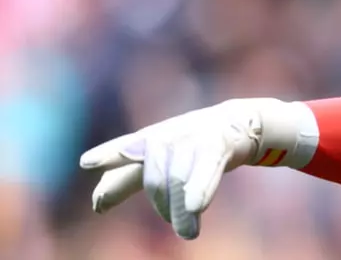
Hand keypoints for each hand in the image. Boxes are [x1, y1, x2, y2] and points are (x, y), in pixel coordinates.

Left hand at [79, 98, 318, 239]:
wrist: (238, 122)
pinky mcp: (219, 144)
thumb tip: (96, 202)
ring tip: (188, 233)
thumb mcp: (158, 158)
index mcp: (149, 141)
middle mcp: (169, 137)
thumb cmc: (192, 145)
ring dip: (182, 210)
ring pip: (179, 179)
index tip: (87, 163)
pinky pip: (206, 169)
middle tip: (174, 224)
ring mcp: (194, 139)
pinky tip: (195, 208)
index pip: (126, 150)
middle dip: (161, 204)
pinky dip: (200, 189)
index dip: (109, 155)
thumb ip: (127, 178)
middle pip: (155, 177)